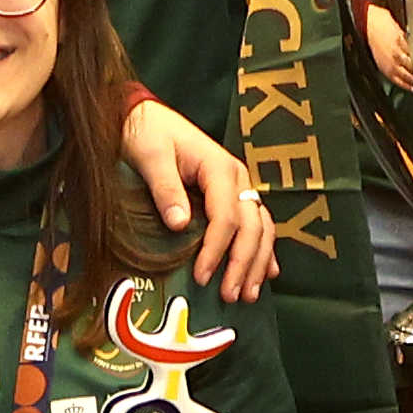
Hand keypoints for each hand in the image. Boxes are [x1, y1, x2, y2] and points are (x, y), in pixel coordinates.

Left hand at [117, 98, 281, 300]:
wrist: (145, 117)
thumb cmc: (147, 134)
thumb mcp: (151, 156)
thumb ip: (165, 188)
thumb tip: (180, 225)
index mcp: (219, 167)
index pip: (227, 216)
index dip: (217, 249)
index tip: (202, 276)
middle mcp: (237, 179)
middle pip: (252, 227)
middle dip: (243, 263)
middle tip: (229, 295)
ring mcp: (239, 188)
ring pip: (262, 229)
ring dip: (257, 262)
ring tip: (247, 293)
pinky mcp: (234, 197)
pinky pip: (258, 226)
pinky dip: (263, 251)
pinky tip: (267, 274)